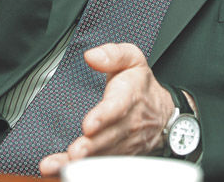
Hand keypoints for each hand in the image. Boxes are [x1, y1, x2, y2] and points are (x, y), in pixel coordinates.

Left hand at [39, 42, 174, 175]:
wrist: (163, 113)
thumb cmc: (141, 84)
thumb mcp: (132, 58)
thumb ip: (113, 54)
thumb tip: (91, 56)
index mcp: (130, 95)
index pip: (118, 107)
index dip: (104, 116)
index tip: (88, 124)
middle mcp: (129, 123)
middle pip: (110, 137)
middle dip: (92, 147)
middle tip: (75, 152)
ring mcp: (125, 144)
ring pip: (105, 156)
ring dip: (84, 163)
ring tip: (62, 166)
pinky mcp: (119, 157)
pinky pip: (102, 166)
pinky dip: (83, 172)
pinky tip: (60, 172)